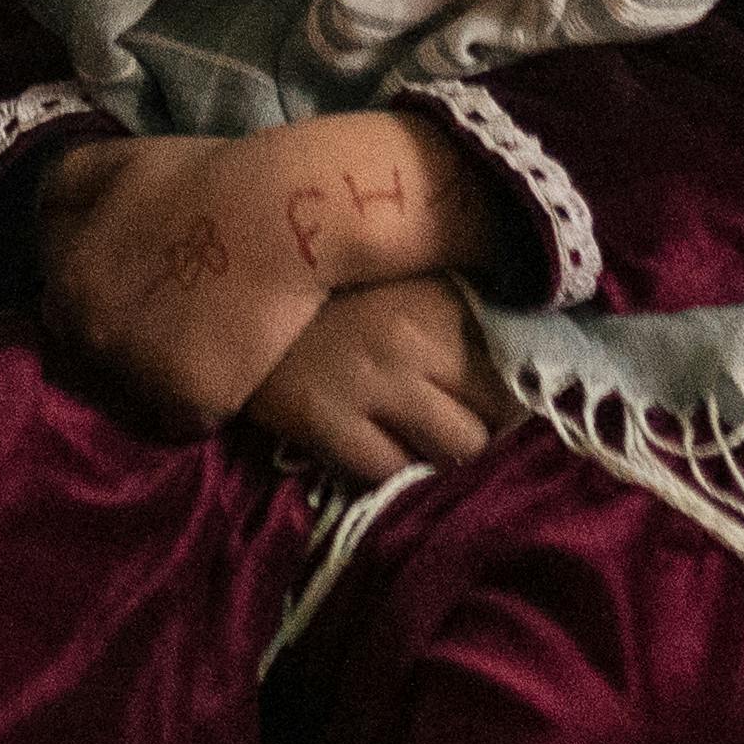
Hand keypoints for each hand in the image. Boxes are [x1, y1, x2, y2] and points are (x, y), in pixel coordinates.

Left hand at [35, 116, 493, 432]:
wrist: (285, 213)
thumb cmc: (206, 177)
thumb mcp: (115, 161)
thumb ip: (63, 190)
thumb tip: (41, 221)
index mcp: (67, 285)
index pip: (63, 318)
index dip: (103, 309)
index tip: (140, 298)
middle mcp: (94, 337)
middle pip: (97, 362)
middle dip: (127, 348)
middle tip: (174, 326)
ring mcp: (141, 373)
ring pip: (139, 395)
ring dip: (161, 379)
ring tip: (203, 347)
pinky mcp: (193, 402)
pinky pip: (186, 420)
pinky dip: (204, 403)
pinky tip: (228, 370)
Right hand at [245, 272, 503, 483]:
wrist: (221, 290)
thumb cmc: (323, 280)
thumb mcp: (399, 271)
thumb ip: (457, 298)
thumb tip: (521, 333)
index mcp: (439, 293)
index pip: (520, 356)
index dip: (517, 379)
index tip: (502, 385)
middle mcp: (415, 338)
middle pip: (499, 410)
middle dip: (486, 417)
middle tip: (460, 413)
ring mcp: (371, 384)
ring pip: (457, 449)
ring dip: (444, 449)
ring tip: (420, 434)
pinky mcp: (324, 422)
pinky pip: (390, 471)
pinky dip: (391, 468)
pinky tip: (374, 444)